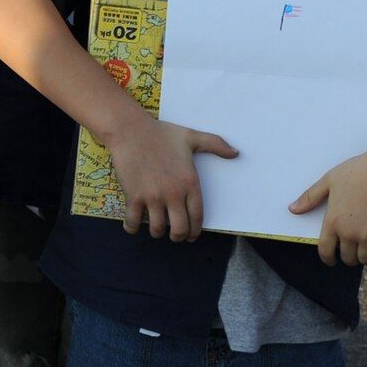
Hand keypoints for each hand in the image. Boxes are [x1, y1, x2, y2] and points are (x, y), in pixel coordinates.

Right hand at [103, 115, 237, 241]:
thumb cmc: (160, 133)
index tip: (192, 235)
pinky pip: (134, 221)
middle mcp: (173, 193)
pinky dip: (133, 228)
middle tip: (175, 235)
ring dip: (158, 233)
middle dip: (179, 236)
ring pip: (158, 228)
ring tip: (157, 229)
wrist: (130, 130)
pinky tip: (133, 227)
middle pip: (180, 228)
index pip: (197, 216)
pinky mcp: (134, 196)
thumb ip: (215, 144)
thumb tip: (236, 153)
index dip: (196, 230)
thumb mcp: (191, 137)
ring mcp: (153, 196)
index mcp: (189, 182)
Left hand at [292, 139, 366, 289]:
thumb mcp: (328, 181)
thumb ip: (310, 197)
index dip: (327, 257)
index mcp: (333, 221)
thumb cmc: (356, 171)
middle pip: (347, 257)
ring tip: (366, 250)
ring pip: (365, 259)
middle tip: (351, 249)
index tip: (331, 259)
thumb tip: (292, 210)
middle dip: (348, 256)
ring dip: (364, 258)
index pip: (326, 250)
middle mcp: (350, 233)